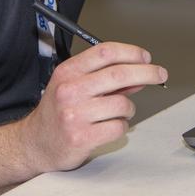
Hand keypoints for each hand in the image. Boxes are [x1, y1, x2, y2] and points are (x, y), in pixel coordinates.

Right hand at [17, 42, 167, 173]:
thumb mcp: (74, 86)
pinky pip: (118, 127)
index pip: (105, 53)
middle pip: (119, 74)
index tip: (146, 57)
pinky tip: (110, 126)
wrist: (35, 143)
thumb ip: (105, 79)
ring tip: (118, 112)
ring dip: (129, 108)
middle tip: (159, 74)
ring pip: (122, 104)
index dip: (131, 52)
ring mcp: (74, 115)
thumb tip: (138, 75)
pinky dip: (121, 126)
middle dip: (146, 72)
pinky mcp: (82, 137)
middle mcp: (69, 90)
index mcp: (68, 72)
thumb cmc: (57, 112)